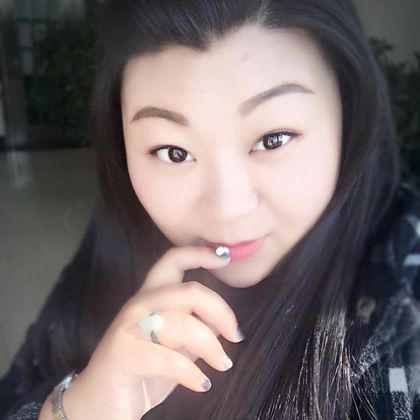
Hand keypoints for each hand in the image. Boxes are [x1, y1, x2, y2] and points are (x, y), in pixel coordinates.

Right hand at [53, 246, 242, 418]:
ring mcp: (129, 327)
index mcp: (151, 296)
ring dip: (211, 346)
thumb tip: (223, 321)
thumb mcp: (176, 346)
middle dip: (220, 310)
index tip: (224, 255)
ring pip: (182, 323)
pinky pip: (168, 358)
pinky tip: (202, 384)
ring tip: (222, 364)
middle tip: (235, 334)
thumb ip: (196, 328)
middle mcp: (139, 305)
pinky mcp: (123, 354)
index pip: (172, 260)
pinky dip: (192, 373)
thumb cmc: (142, 371)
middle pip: (188, 291)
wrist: (101, 405)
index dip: (199, 253)